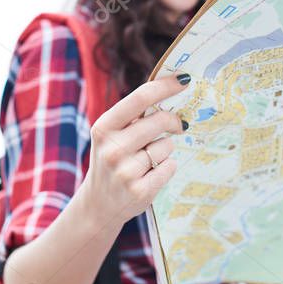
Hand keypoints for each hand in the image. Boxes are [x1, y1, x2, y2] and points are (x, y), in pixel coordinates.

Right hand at [78, 72, 190, 225]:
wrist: (98, 204)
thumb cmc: (112, 159)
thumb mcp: (111, 135)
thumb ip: (134, 115)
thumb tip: (170, 87)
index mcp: (104, 127)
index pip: (140, 98)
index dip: (165, 86)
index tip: (184, 79)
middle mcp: (112, 149)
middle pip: (159, 121)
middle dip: (173, 121)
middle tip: (179, 124)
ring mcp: (125, 171)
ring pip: (166, 146)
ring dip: (165, 149)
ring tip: (149, 159)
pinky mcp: (140, 191)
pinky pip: (170, 167)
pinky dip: (167, 167)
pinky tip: (152, 173)